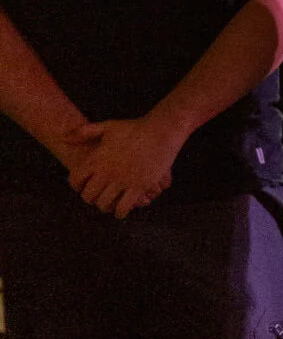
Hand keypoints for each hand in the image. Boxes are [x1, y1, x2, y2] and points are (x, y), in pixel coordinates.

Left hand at [66, 114, 181, 218]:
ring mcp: (122, 180)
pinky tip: (121, 210)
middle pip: (88, 196)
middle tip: (96, 198)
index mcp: (97, 158)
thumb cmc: (135, 128)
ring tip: (109, 204)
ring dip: (104, 207)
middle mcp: (107, 171)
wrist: (161, 130)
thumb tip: (64, 138)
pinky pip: (123, 208)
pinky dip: (119, 212)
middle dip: (90, 199)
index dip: (76, 186)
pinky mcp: (138, 186)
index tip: (81, 187)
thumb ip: (85, 132)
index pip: (76, 179)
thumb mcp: (108, 126)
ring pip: (104, 204)